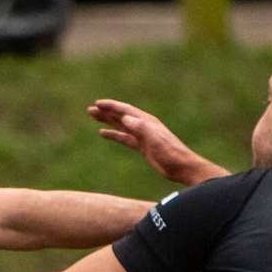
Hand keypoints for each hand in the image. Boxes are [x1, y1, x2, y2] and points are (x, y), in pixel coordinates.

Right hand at [88, 99, 230, 186]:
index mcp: (146, 122)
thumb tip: (125, 118)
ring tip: (93, 117)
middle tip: (90, 110)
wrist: (181, 167)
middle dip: (106, 112)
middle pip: (121, 116)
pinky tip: (104, 134)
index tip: (97, 104)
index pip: (125, 110)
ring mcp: (142, 136)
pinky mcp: (142, 147)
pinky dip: (114, 134)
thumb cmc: (171, 153)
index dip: (111, 107)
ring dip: (107, 121)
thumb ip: (141, 128)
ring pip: (121, 125)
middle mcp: (143, 126)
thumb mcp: (155, 140)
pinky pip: (124, 138)